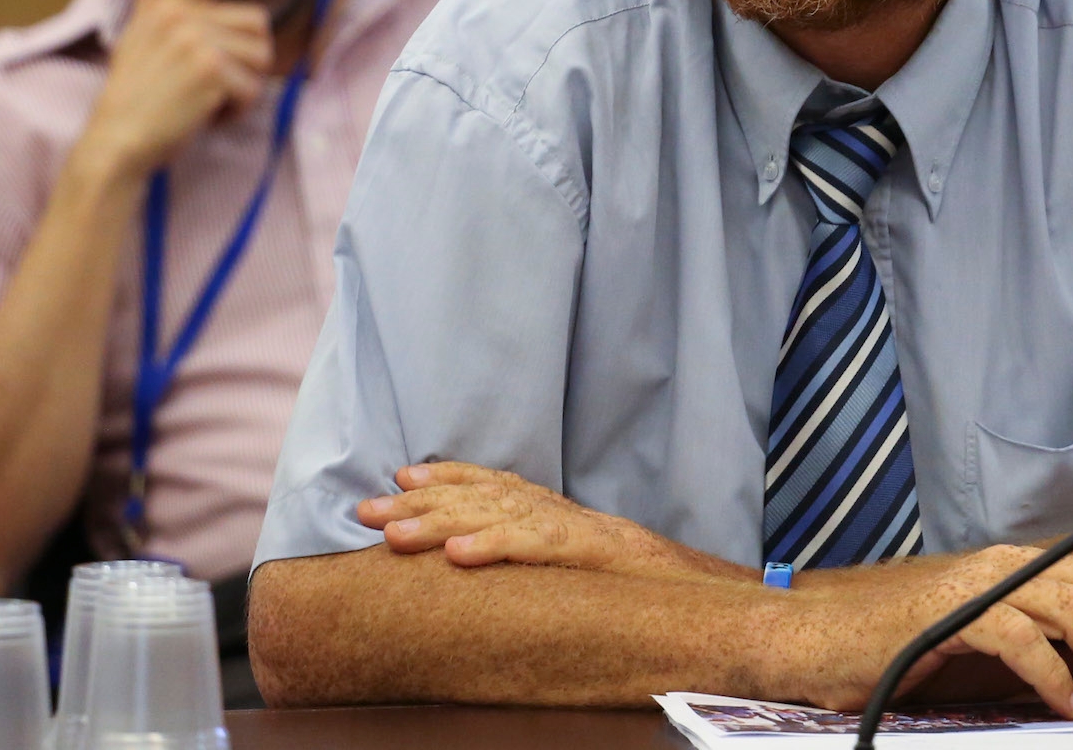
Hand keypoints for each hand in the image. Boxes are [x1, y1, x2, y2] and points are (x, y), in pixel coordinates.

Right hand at [78, 0, 289, 177]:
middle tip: (213, 83)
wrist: (117, 140)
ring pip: (262, 56)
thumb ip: (148, 0)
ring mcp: (196, 41)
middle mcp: (181, 16)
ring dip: (244, 86)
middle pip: (258, 22)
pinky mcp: (210, 71)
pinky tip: (206, 115)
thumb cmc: (133, 94)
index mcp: (166, 5)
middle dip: (249, 58)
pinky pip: (254, 88)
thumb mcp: (135, 38)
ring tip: (206, 98)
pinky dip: (237, 110)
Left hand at [358, 463, 745, 582]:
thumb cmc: (643, 590)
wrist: (709, 594)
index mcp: (560, 514)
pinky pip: (538, 547)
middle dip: (419, 502)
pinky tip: (456, 555)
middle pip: (483, 495)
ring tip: (392, 535)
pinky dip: (495, 546)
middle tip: (363, 510)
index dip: (448, 478)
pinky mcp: (593, 553)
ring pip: (499, 516)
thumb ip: (545, 554)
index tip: (400, 479)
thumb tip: (488, 559)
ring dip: (440, 522)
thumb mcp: (585, 566)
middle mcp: (563, 513)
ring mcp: (577, 530)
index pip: (496, 484)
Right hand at [791, 544, 1072, 720]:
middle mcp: (1009, 565)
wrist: (825, 641)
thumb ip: (1049, 644)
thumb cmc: (908, 646)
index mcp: (1025, 567)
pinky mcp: (950, 615)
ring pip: (1071, 607)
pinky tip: (1070, 704)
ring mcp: (980, 586)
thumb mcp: (994, 641)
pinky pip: (1017, 638)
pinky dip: (1052, 673)